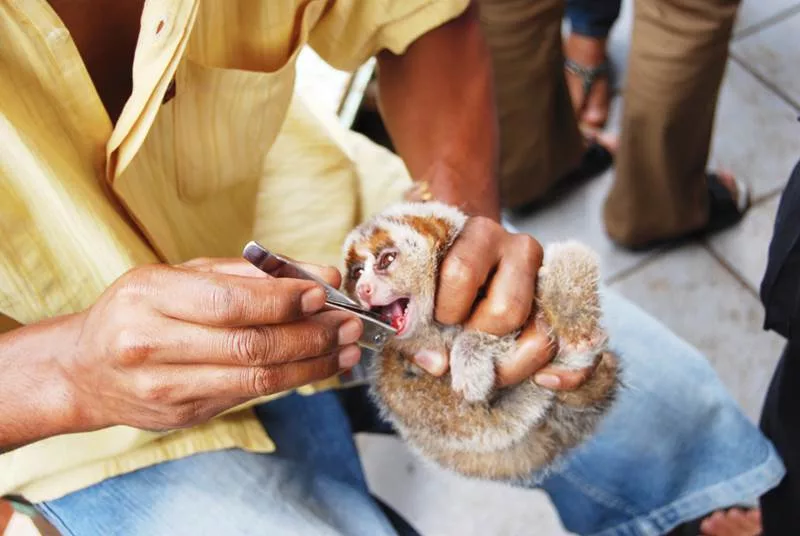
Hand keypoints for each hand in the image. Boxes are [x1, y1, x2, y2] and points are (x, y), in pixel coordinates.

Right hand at [61, 257, 362, 431]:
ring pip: (257, 378)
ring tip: (347, 347)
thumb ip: (248, 273)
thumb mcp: (180, 275)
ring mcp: (165, 387)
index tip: (323, 293)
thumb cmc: (139, 310)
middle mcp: (151, 345)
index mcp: (149, 297)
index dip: (282, 300)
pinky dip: (292, 379)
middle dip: (310, 335)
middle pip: (249, 345)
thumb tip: (318, 273)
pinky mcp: (183, 414)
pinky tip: (320, 365)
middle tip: (349, 323)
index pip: (228, 302)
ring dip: (312, 363)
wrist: (85, 370)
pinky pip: (249, 394)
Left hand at [413, 217, 596, 390]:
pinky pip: (582, 349)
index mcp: (478, 234)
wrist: (467, 246)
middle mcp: (521, 248)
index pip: (461, 273)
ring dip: (510, 363)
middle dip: (478, 340)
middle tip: (461, 346)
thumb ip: (415, 324)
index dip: (445, 310)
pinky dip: (568, 373)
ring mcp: (550, 279)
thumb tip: (437, 365)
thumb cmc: (437, 272)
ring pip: (540, 334)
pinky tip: (545, 381)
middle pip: (506, 310)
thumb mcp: (419, 287)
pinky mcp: (567, 306)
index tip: (436, 320)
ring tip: (486, 364)